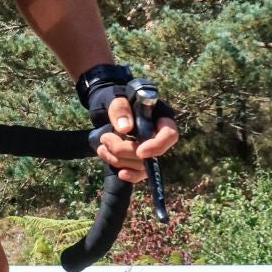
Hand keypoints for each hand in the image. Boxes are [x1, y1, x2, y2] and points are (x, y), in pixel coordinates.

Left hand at [79, 66, 178, 183]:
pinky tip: (117, 170)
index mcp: (160, 117)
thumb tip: (125, 128)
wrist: (106, 107)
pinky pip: (138, 173)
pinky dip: (127, 174)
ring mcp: (150, 150)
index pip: (169, 135)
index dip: (156, 146)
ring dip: (119, 160)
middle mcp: (159, 136)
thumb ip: (120, 109)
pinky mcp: (139, 160)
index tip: (140, 151)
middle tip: (104, 139)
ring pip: (142, 166)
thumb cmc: (115, 98)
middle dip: (126, 151)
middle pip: (152, 154)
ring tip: (101, 147)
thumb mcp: (116, 98)